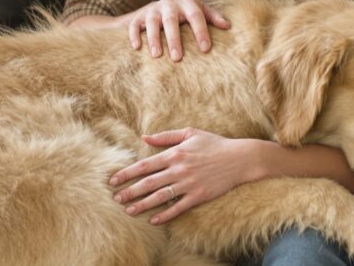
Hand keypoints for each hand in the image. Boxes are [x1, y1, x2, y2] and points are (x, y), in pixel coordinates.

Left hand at [109, 128, 260, 224]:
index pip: (145, 165)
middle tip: (116, 198)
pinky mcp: (199, 195)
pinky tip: (154, 220)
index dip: (127, 173)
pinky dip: (165, 215)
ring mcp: (189, 184)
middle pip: (148, 183)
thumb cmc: (214, 144)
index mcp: (175, 153)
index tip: (114, 180)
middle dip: (130, 191)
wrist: (239, 158)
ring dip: (142, 204)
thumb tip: (144, 137)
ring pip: (160, 196)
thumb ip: (165, 137)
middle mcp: (179, 169)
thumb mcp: (190, 133)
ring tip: (129, 210)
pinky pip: (178, 207)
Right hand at [127, 0, 229, 60]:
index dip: (201, 32)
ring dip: (154, 39)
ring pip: (152, 22)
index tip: (205, 49)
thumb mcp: (200, 11)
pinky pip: (135, 25)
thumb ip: (213, 17)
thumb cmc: (185, 13)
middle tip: (178, 58)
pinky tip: (137, 48)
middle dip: (174, 39)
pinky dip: (135, 35)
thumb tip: (228, 27)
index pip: (196, 15)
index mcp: (187, 1)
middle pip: (171, 20)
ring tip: (157, 56)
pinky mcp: (139, 16)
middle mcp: (169, 2)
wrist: (159, 7)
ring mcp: (153, 9)